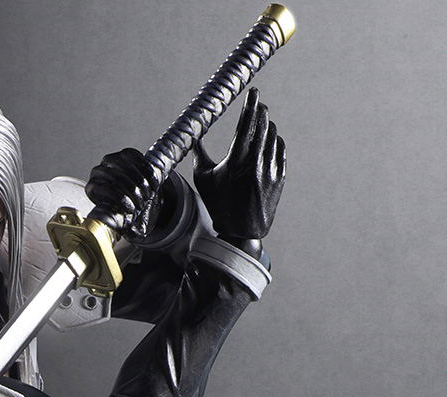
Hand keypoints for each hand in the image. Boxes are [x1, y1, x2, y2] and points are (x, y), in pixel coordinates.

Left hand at [85, 148, 161, 238]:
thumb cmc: (129, 212)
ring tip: (148, 194)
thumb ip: (126, 230)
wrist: (141, 198)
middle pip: (113, 176)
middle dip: (132, 191)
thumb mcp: (126, 225)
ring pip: (123, 165)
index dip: (116, 199)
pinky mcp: (125, 154)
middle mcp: (98, 173)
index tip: (130, 210)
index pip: (98, 188)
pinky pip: (134, 156)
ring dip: (140, 181)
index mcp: (92, 189)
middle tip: (142, 203)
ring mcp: (110, 161)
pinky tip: (152, 182)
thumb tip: (126, 230)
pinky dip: (145, 170)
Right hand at [193, 88, 284, 239]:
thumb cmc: (219, 204)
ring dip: (267, 125)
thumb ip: (198, 155)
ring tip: (261, 124)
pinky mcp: (279, 175)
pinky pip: (279, 148)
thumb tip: (191, 137)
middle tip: (258, 104)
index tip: (254, 91)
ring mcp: (270, 168)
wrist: (242, 230)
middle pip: (263, 124)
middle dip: (260, 111)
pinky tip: (268, 141)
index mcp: (235, 160)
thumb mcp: (203, 180)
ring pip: (273, 134)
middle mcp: (255, 162)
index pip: (247, 123)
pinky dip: (274, 140)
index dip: (251, 104)